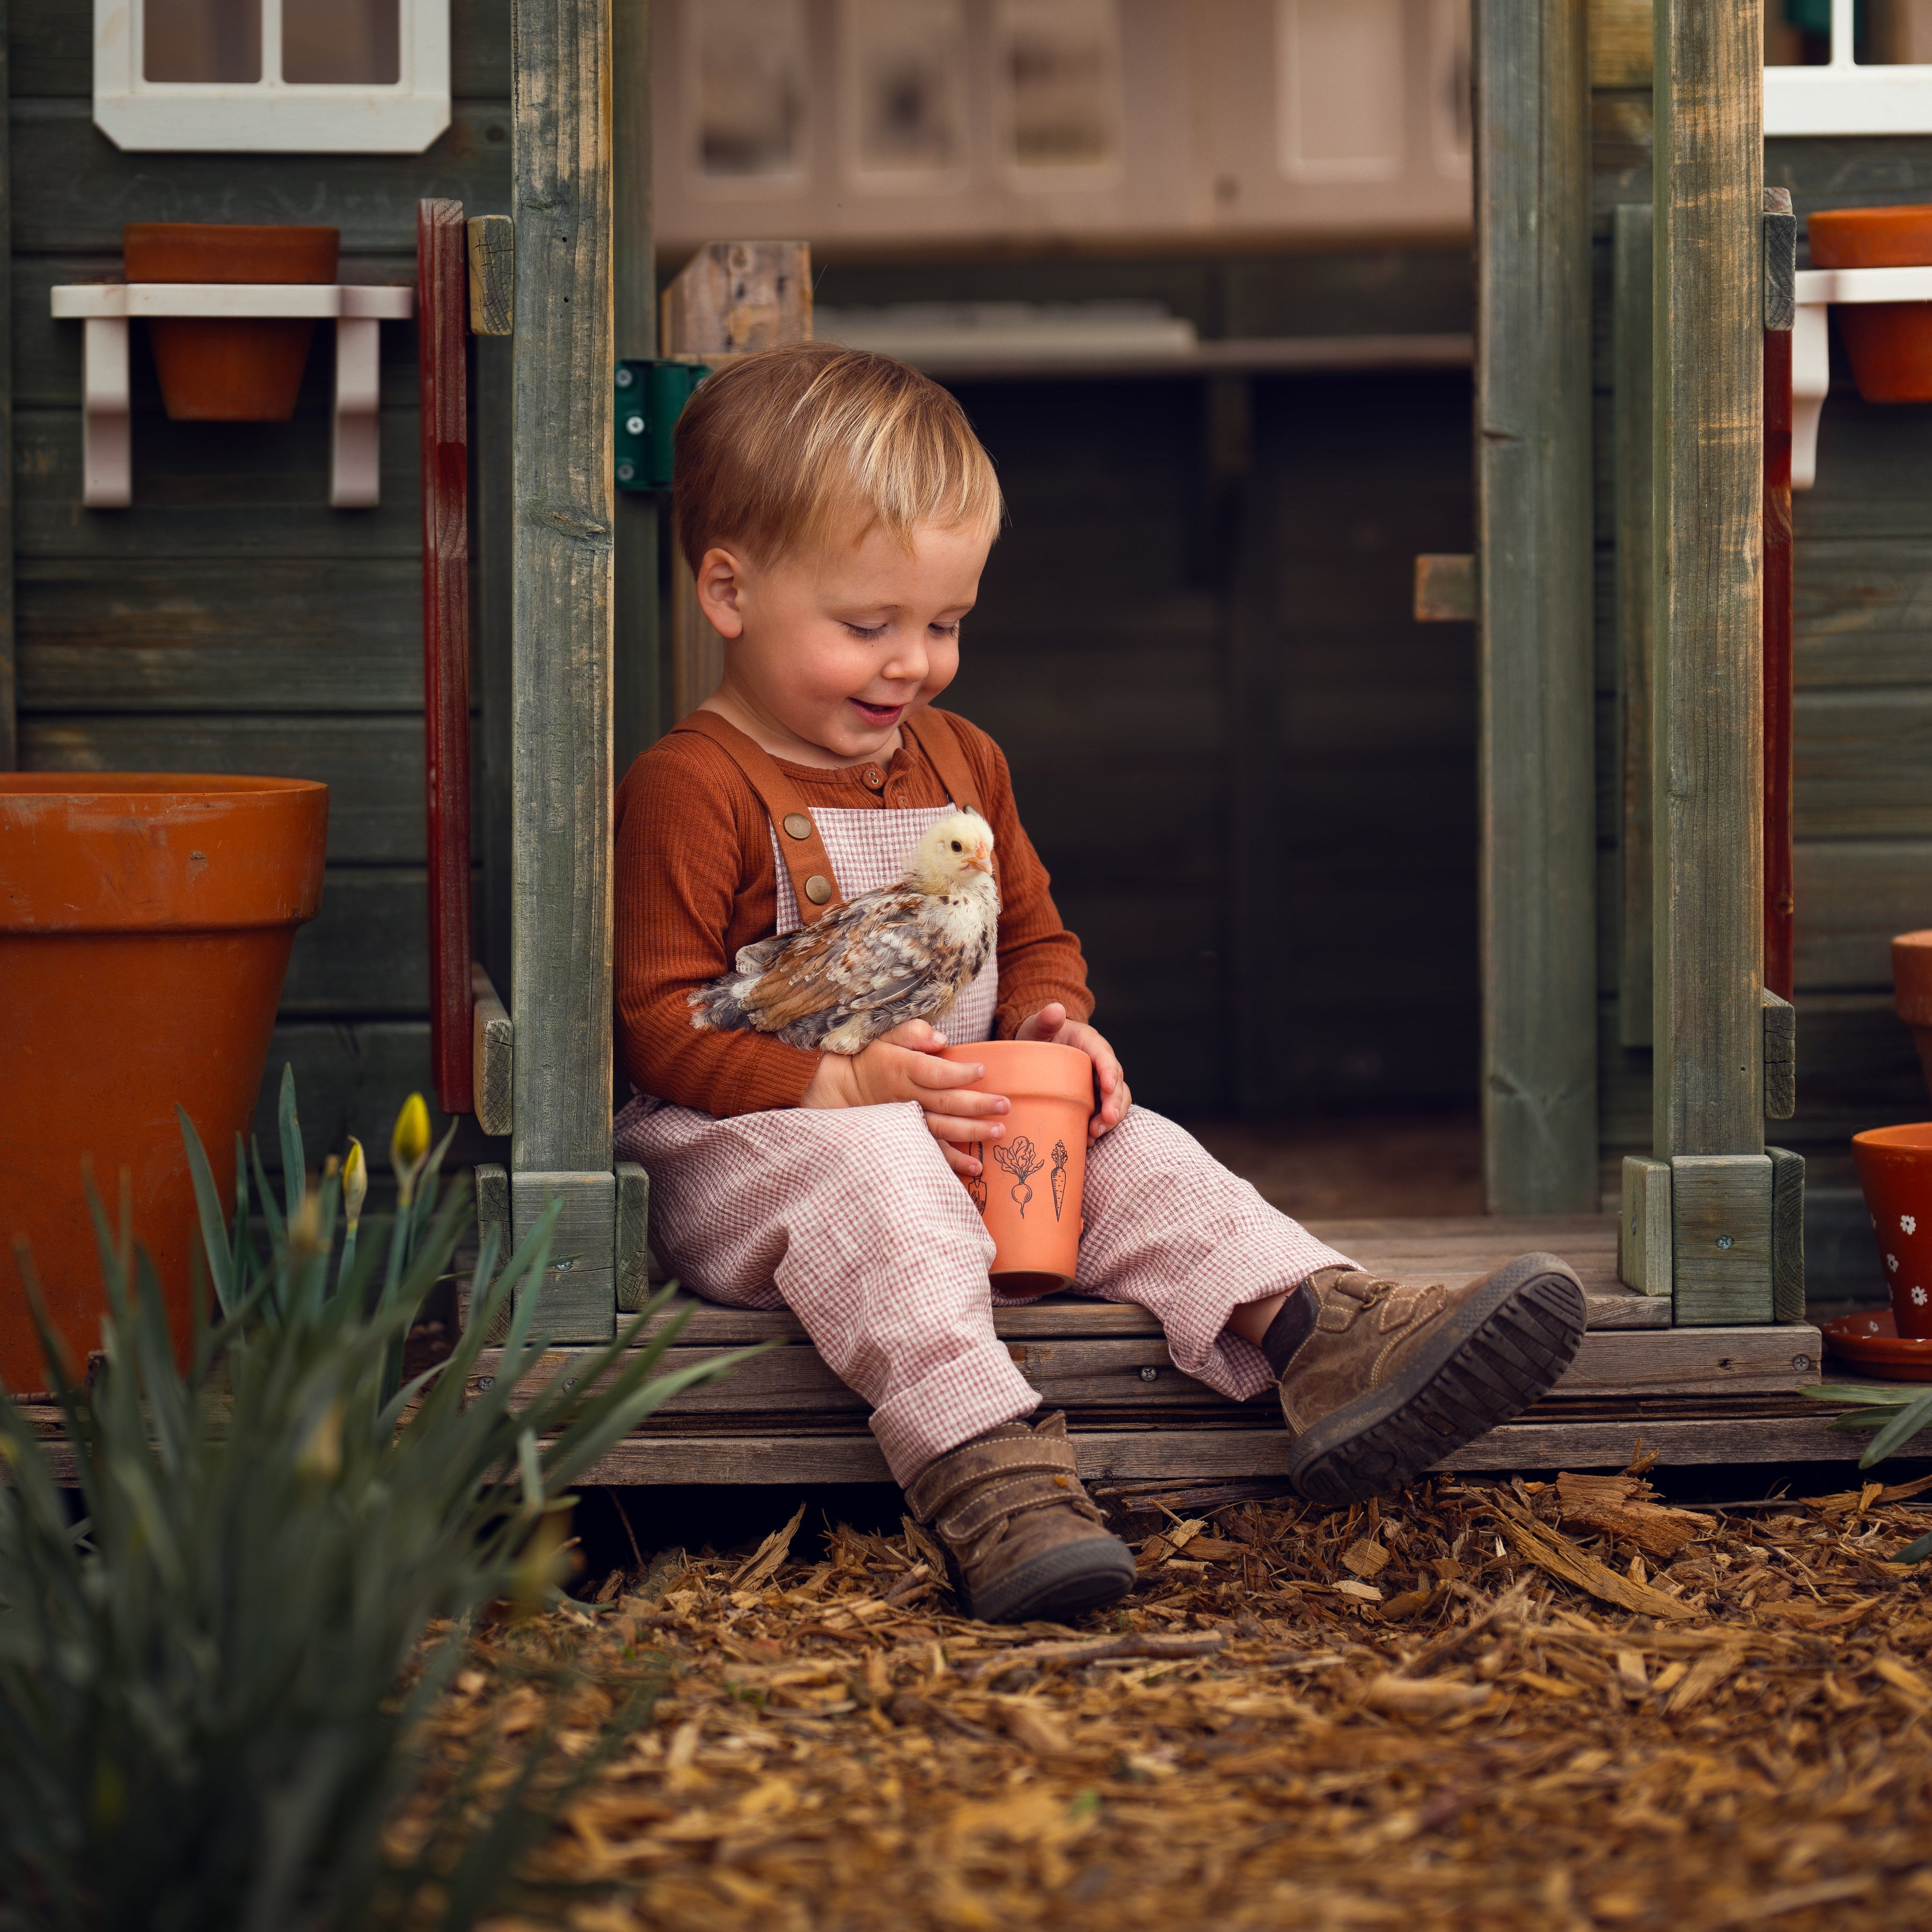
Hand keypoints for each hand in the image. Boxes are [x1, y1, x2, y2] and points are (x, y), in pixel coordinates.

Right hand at [799, 1019, 1010, 1176]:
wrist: (831, 1091)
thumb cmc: (863, 1058)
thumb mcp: (880, 1036)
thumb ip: (910, 1033)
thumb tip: (941, 1038)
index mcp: (901, 1069)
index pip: (934, 1072)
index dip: (958, 1073)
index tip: (982, 1071)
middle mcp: (905, 1097)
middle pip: (945, 1102)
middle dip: (977, 1105)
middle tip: (1004, 1105)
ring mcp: (905, 1121)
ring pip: (941, 1129)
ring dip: (971, 1133)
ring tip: (998, 1132)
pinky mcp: (904, 1138)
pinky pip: (930, 1152)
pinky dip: (952, 1162)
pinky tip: (976, 1168)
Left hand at [1015, 1002, 1130, 1139]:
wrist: (1038, 1048)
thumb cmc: (1038, 1035)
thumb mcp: (1038, 1026)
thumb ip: (1045, 1019)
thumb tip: (1056, 1009)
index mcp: (1091, 1044)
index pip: (1105, 1057)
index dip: (1110, 1072)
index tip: (1108, 1086)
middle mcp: (1101, 1065)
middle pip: (1116, 1084)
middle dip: (1114, 1103)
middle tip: (1105, 1121)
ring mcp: (1099, 1084)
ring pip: (1116, 1102)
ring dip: (1110, 1119)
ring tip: (1095, 1134)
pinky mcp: (1094, 1099)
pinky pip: (1104, 1113)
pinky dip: (1100, 1126)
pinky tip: (1088, 1140)